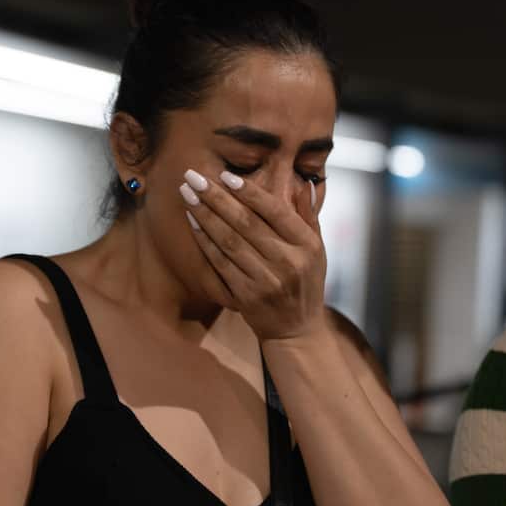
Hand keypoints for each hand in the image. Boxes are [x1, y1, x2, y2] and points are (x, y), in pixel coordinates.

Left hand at [178, 168, 325, 340]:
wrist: (296, 330)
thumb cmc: (306, 282)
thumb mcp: (317, 250)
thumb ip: (309, 216)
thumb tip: (306, 184)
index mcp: (307, 245)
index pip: (276, 212)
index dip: (249, 193)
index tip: (225, 176)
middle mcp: (288, 262)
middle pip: (246, 223)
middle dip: (217, 197)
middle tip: (194, 176)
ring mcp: (265, 280)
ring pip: (229, 241)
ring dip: (205, 215)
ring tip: (187, 194)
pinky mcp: (245, 295)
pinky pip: (219, 263)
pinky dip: (204, 241)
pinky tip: (192, 221)